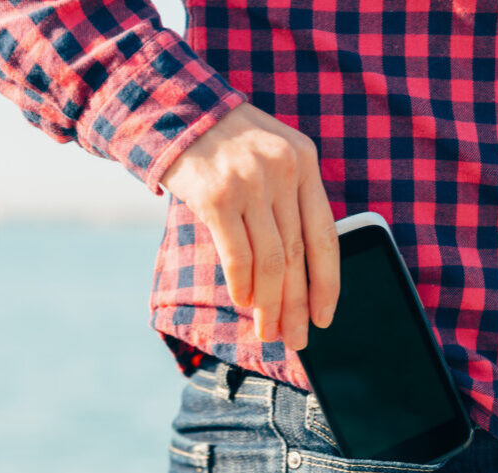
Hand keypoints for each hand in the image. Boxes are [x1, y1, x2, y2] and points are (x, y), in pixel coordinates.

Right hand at [159, 102, 339, 350]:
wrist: (170, 108)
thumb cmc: (223, 143)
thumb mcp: (269, 155)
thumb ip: (288, 197)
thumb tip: (298, 269)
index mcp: (304, 162)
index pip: (326, 235)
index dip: (327, 283)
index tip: (326, 316)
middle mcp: (282, 170)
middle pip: (298, 255)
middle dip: (297, 305)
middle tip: (296, 338)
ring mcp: (249, 182)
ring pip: (270, 260)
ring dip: (269, 304)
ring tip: (268, 330)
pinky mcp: (216, 194)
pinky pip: (236, 253)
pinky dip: (241, 283)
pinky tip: (242, 302)